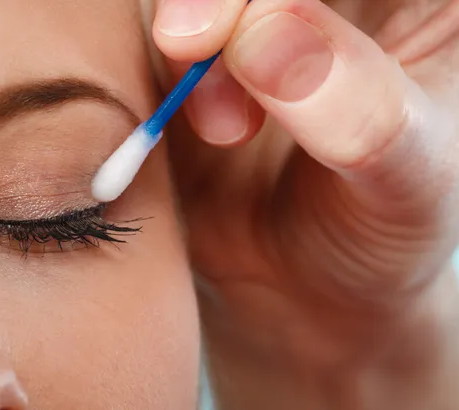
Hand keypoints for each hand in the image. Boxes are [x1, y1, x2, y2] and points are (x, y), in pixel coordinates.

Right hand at [151, 0, 458, 407]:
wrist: (305, 286)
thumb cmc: (383, 228)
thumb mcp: (407, 177)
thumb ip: (354, 109)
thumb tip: (261, 35)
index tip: (255, 25)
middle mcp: (331, 1)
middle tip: (188, 42)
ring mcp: (259, 22)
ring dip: (186, 33)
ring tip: (221, 128)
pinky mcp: (196, 55)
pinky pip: (153, 24)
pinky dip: (152, 63)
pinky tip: (190, 122)